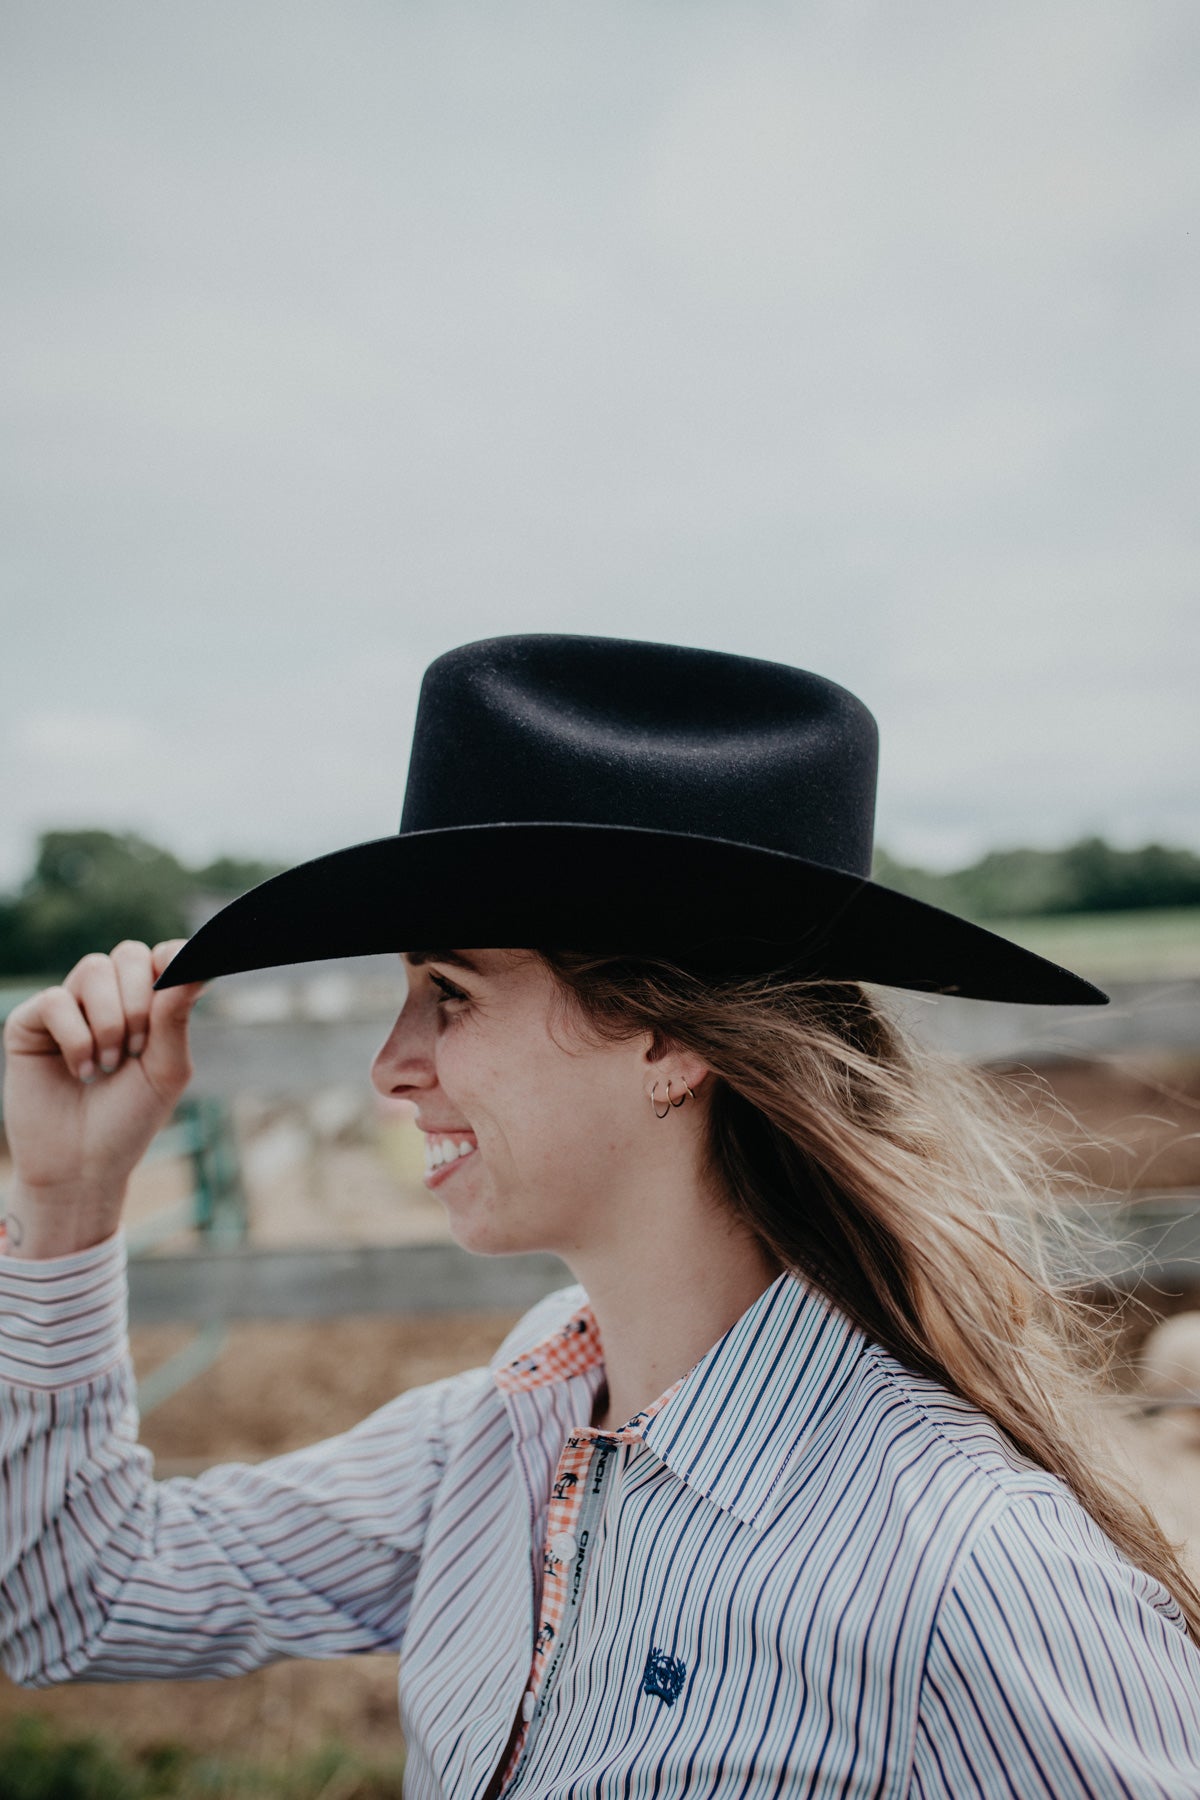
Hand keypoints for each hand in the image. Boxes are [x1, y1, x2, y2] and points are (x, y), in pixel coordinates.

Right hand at [2, 940, 204, 1256]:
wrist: (81, 1168)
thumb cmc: (128, 1120)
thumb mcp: (165, 1069)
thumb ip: (176, 1015)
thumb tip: (200, 962)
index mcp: (146, 1004)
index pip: (162, 955)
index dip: (175, 959)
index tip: (183, 979)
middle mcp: (107, 998)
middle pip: (129, 954)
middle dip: (141, 1002)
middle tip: (138, 1049)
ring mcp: (68, 1007)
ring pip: (94, 968)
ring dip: (110, 1021)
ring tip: (108, 1065)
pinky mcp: (30, 1023)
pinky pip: (56, 1000)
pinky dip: (76, 1038)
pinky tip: (80, 1071)